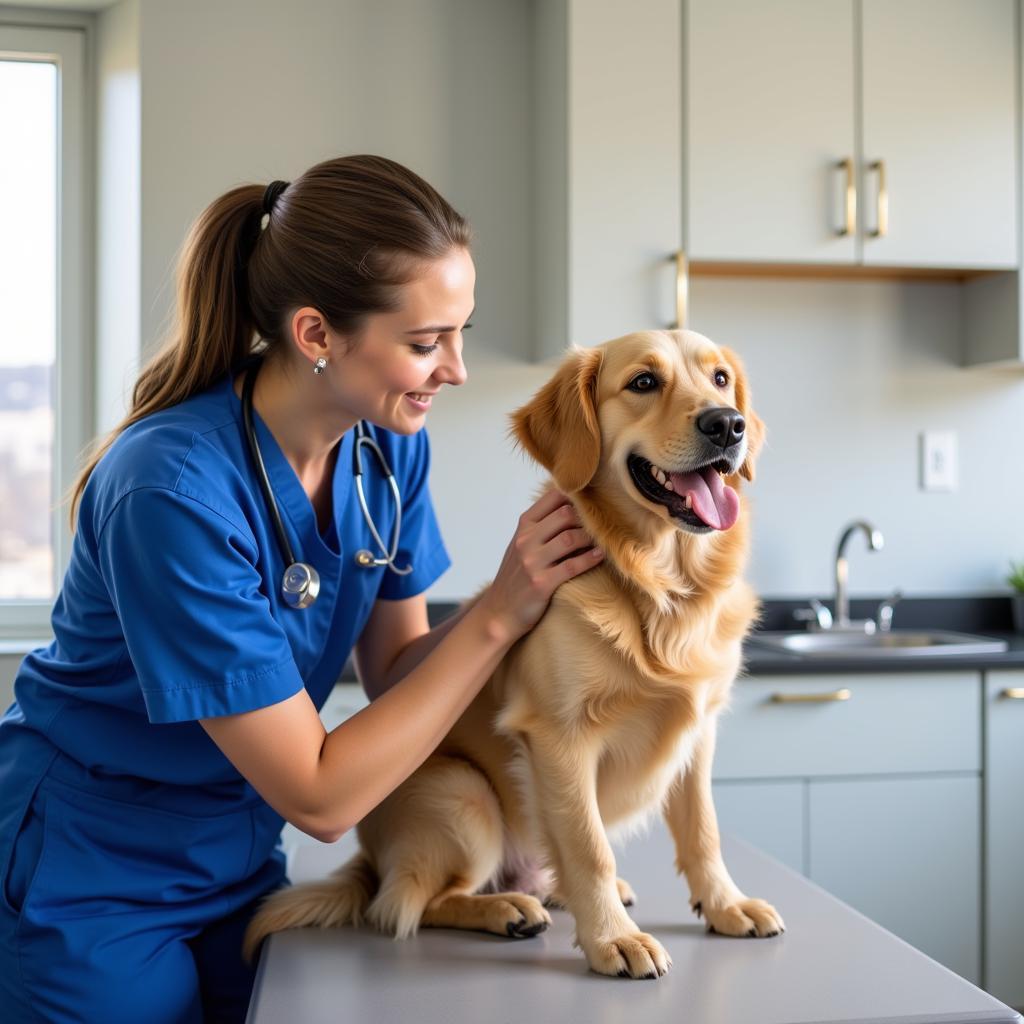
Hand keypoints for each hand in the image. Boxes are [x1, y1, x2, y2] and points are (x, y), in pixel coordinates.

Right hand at [479, 488, 603, 644]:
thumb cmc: (517, 576)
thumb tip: (574, 506)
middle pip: (564, 515)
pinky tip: (599, 556)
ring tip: (603, 540)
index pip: (552, 498)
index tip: (593, 502)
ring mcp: (532, 562)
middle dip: (587, 519)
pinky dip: (590, 559)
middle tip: (602, 524)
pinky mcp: (541, 583)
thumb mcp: (521, 544)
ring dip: (591, 538)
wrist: (499, 611)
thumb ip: (542, 526)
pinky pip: (572, 566)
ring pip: (570, 539)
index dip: (576, 497)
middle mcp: (525, 540)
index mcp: (523, 526)